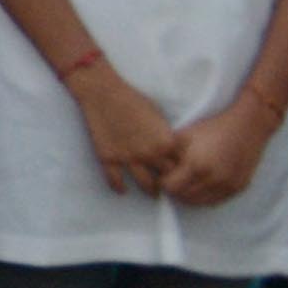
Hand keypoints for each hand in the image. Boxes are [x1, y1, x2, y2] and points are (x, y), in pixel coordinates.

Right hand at [71, 65, 185, 192]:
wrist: (104, 93)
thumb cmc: (134, 100)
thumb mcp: (159, 117)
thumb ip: (166, 137)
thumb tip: (172, 150)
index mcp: (166, 142)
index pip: (182, 164)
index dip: (184, 169)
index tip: (184, 173)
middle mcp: (150, 154)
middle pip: (168, 177)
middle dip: (171, 182)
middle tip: (172, 186)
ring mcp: (128, 158)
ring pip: (145, 184)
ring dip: (151, 190)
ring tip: (153, 193)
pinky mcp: (108, 159)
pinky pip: (115, 180)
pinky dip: (119, 187)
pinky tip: (123, 190)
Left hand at [162, 94, 283, 208]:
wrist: (247, 126)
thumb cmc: (212, 128)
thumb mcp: (184, 136)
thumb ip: (168, 153)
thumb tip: (154, 167)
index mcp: (196, 165)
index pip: (170, 187)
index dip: (163, 181)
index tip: (164, 174)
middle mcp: (213, 179)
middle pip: (183, 196)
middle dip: (175, 189)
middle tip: (174, 178)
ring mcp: (227, 186)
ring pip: (199, 202)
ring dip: (189, 195)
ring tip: (186, 182)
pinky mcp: (238, 188)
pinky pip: (215, 201)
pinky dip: (204, 196)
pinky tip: (201, 184)